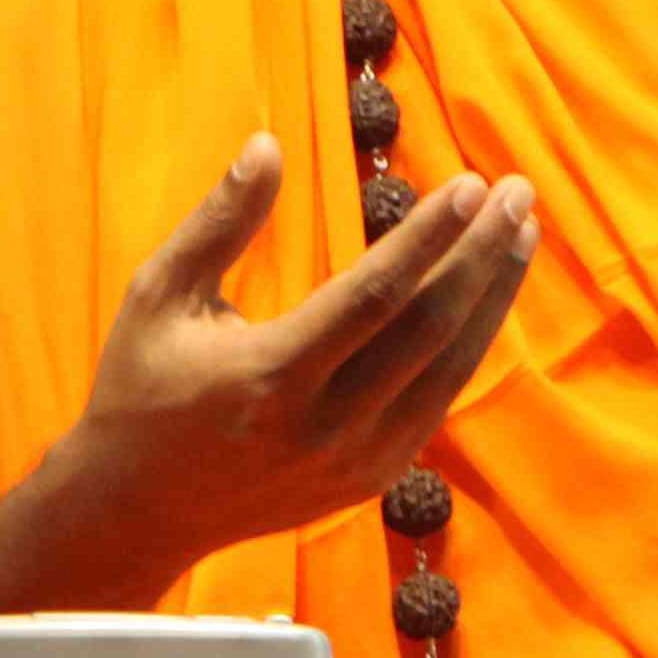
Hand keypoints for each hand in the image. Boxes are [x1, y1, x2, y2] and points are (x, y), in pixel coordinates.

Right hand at [60, 135, 538, 569]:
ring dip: (492, 296)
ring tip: (521, 231)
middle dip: (482, 255)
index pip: (377, 294)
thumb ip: (219, 222)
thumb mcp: (159, 295)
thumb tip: (268, 144)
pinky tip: (485, 293)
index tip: (470, 183)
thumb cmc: (141, 390)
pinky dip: (468, 344)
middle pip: (430, 329)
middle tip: (517, 193)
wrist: (136, 512)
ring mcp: (355, 461)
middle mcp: (324, 425)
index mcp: (272, 373)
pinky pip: (436, 402)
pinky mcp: (371, 481)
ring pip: (448, 369)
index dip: (431, 236)